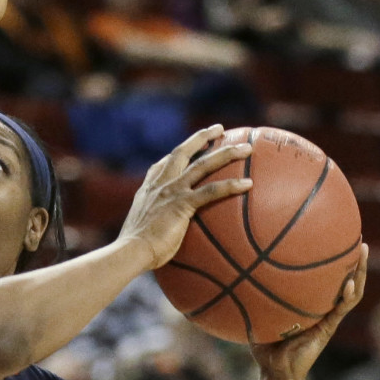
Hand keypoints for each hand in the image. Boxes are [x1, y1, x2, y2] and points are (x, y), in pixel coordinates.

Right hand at [118, 124, 253, 268]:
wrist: (131, 251)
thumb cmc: (136, 250)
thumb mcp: (142, 230)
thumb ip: (155, 225)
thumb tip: (163, 238)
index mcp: (149, 189)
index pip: (164, 164)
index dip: (179, 153)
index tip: (192, 145)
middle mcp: (160, 184)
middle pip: (183, 152)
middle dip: (202, 137)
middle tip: (218, 129)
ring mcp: (171, 191)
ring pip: (202, 165)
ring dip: (226, 154)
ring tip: (247, 148)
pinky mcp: (182, 204)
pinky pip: (211, 191)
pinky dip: (231, 186)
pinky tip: (248, 184)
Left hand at [252, 244, 367, 379]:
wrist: (275, 371)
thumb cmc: (263, 346)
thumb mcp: (254, 315)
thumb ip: (247, 298)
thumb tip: (227, 275)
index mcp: (308, 303)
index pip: (322, 277)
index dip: (328, 259)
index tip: (329, 235)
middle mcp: (322, 307)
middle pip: (342, 277)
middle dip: (350, 257)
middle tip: (354, 235)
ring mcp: (328, 317)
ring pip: (350, 290)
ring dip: (358, 271)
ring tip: (361, 250)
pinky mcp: (328, 329)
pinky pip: (342, 309)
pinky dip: (347, 296)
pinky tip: (349, 282)